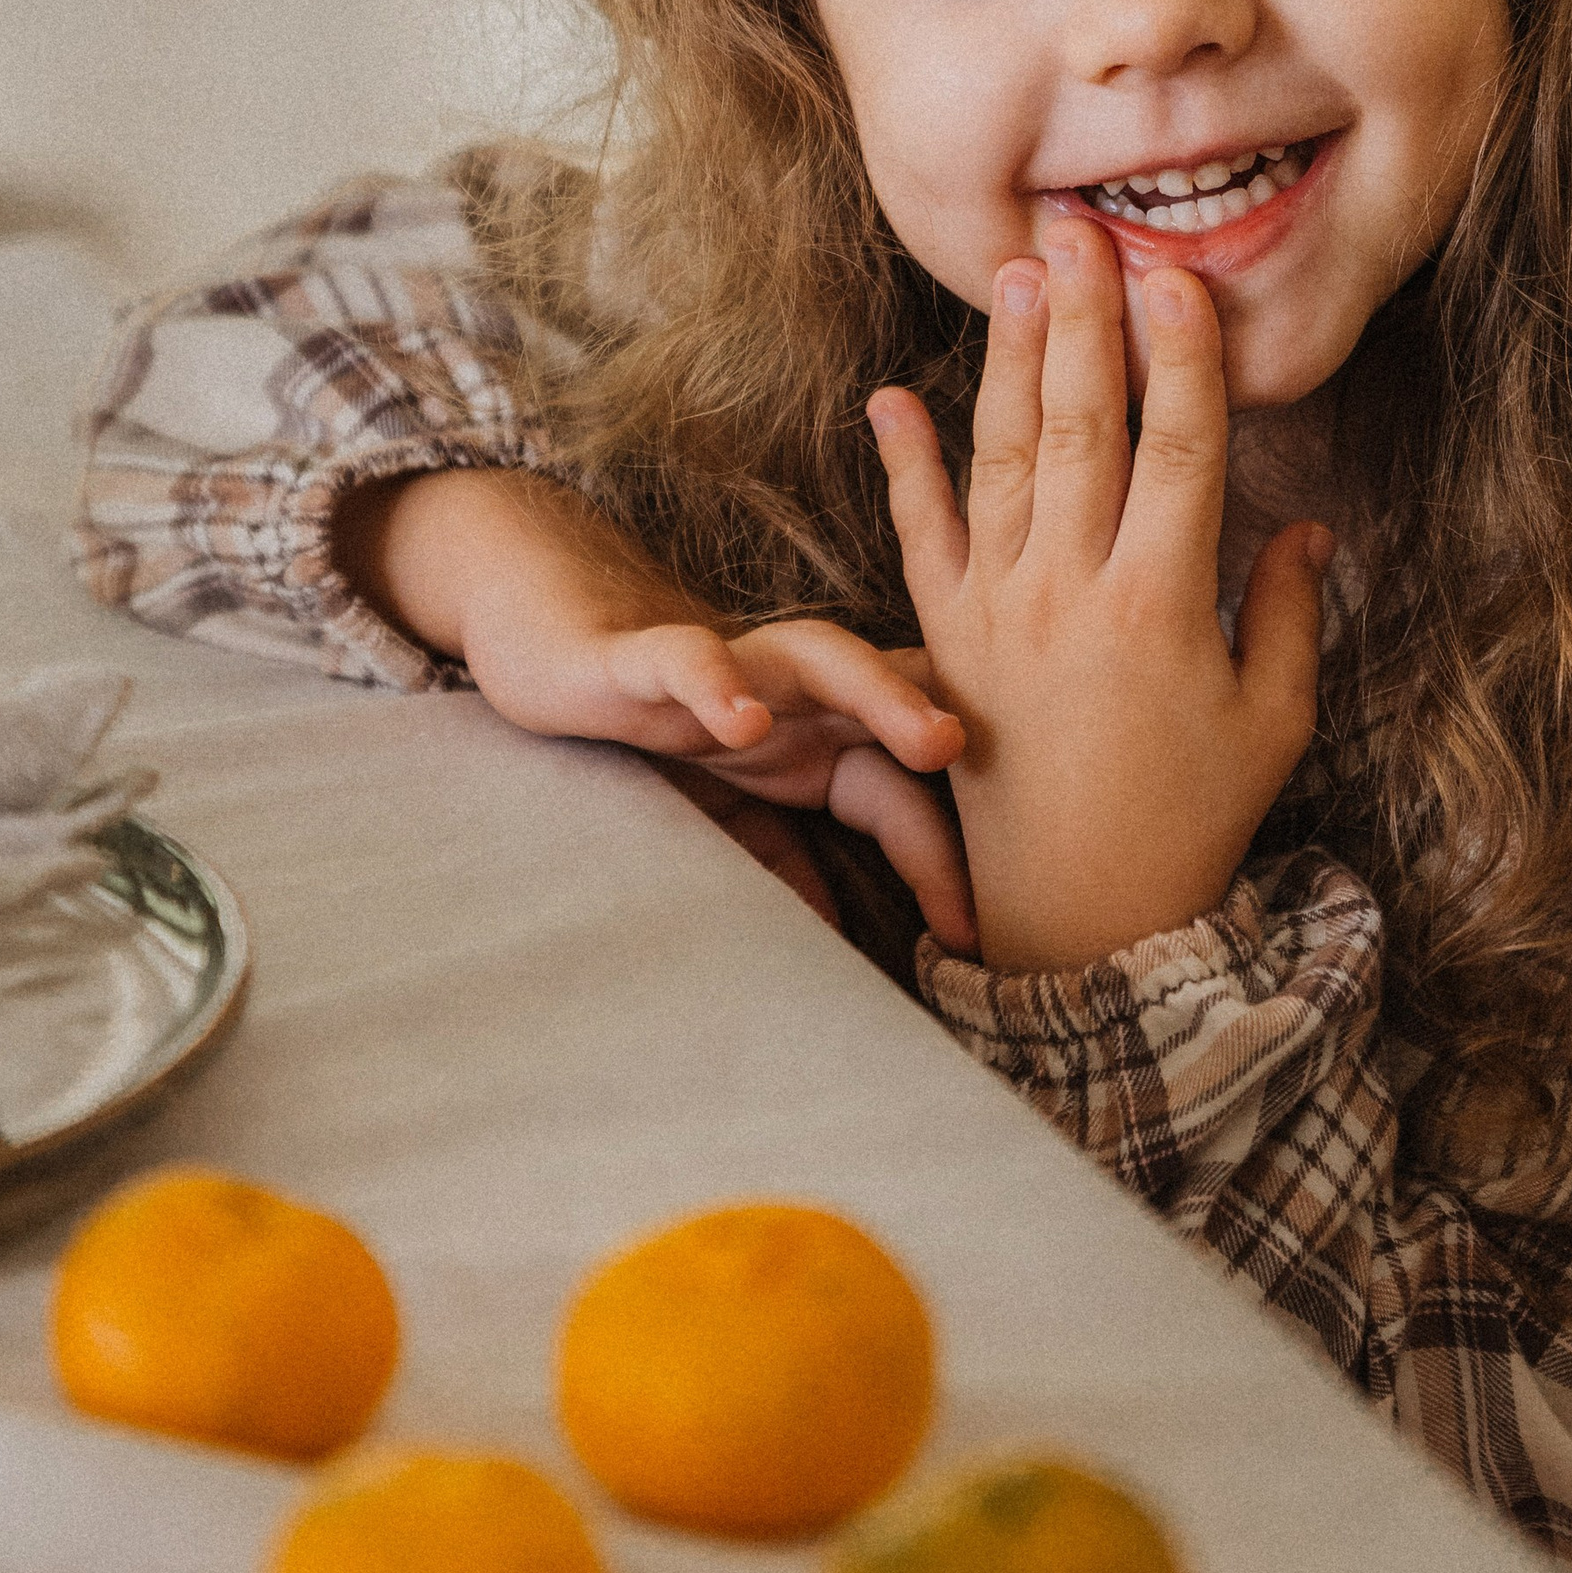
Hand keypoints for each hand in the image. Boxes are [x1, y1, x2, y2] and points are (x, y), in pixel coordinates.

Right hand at [339, 467, 974, 947]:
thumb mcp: (730, 809)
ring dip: (883, 690)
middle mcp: (795, 690)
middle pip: (898, 696)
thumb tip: (838, 939)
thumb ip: (790, 860)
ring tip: (932, 738)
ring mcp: (730, 664)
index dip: (946, 855)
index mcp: (823, 733)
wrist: (550, 633)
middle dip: (960, 743)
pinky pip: (686, 661)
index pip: (907, 789)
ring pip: (822, 655)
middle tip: (1021, 811)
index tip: (978, 934)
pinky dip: (717, 684)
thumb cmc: (657, 722)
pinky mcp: (644, 655)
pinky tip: (743, 722)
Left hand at [866, 208, 1330, 973]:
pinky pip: (918, 537)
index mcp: (1160, 607)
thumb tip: (1307, 524)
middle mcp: (1070, 592)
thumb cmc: (1191, 819)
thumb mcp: (1273, 722)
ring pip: (999, 458)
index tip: (1180, 277)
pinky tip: (889, 396)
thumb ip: (1286, 614)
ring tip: (1017, 270)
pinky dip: (901, 464)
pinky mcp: (947, 639)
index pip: (1180, 450)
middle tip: (1084, 228)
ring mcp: (997, 611)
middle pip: (1080, 427)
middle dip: (1083, 319)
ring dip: (1006, 358)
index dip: (1181, 358)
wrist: (1076, 915)